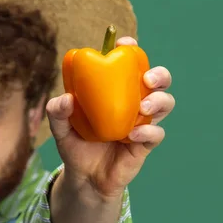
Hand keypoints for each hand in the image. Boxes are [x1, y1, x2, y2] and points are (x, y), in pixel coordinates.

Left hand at [46, 36, 174, 199]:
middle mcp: (133, 103)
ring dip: (160, 100)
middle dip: (159, 74)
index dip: (130, 49)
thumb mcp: (60, 129)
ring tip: (144, 107)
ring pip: (165, 103)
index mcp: (115, 91)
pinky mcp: (144, 144)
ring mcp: (142, 122)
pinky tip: (131, 136)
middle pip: (157, 80)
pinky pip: (156, 134)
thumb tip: (67, 99)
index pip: (129, 64)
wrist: (84, 179)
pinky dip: (148, 132)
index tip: (124, 43)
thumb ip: (57, 112)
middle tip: (147, 78)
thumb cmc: (75, 146)